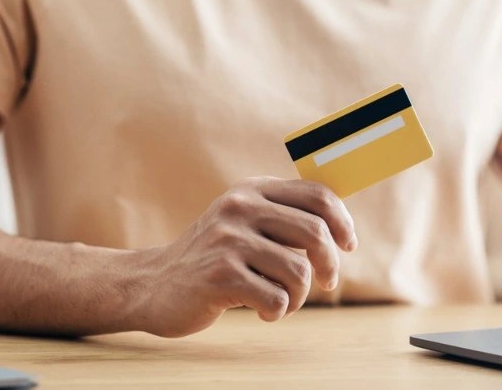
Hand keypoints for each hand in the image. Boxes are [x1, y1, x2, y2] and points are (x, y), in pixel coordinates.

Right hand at [132, 177, 356, 336]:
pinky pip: (277, 298)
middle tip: (327, 282)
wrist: (154, 284)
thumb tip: (342, 226)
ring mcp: (228, 240)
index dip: (343, 222)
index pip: (318, 195)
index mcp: (252, 189)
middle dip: (329, 265)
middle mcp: (240, 207)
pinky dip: (278, 311)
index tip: (348, 245)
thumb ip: (284, 217)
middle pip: (316, 233)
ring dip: (299, 296)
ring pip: (299, 271)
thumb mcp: (244, 222)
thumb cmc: (215, 257)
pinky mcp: (220, 275)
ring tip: (281, 300)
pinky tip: (261, 311)